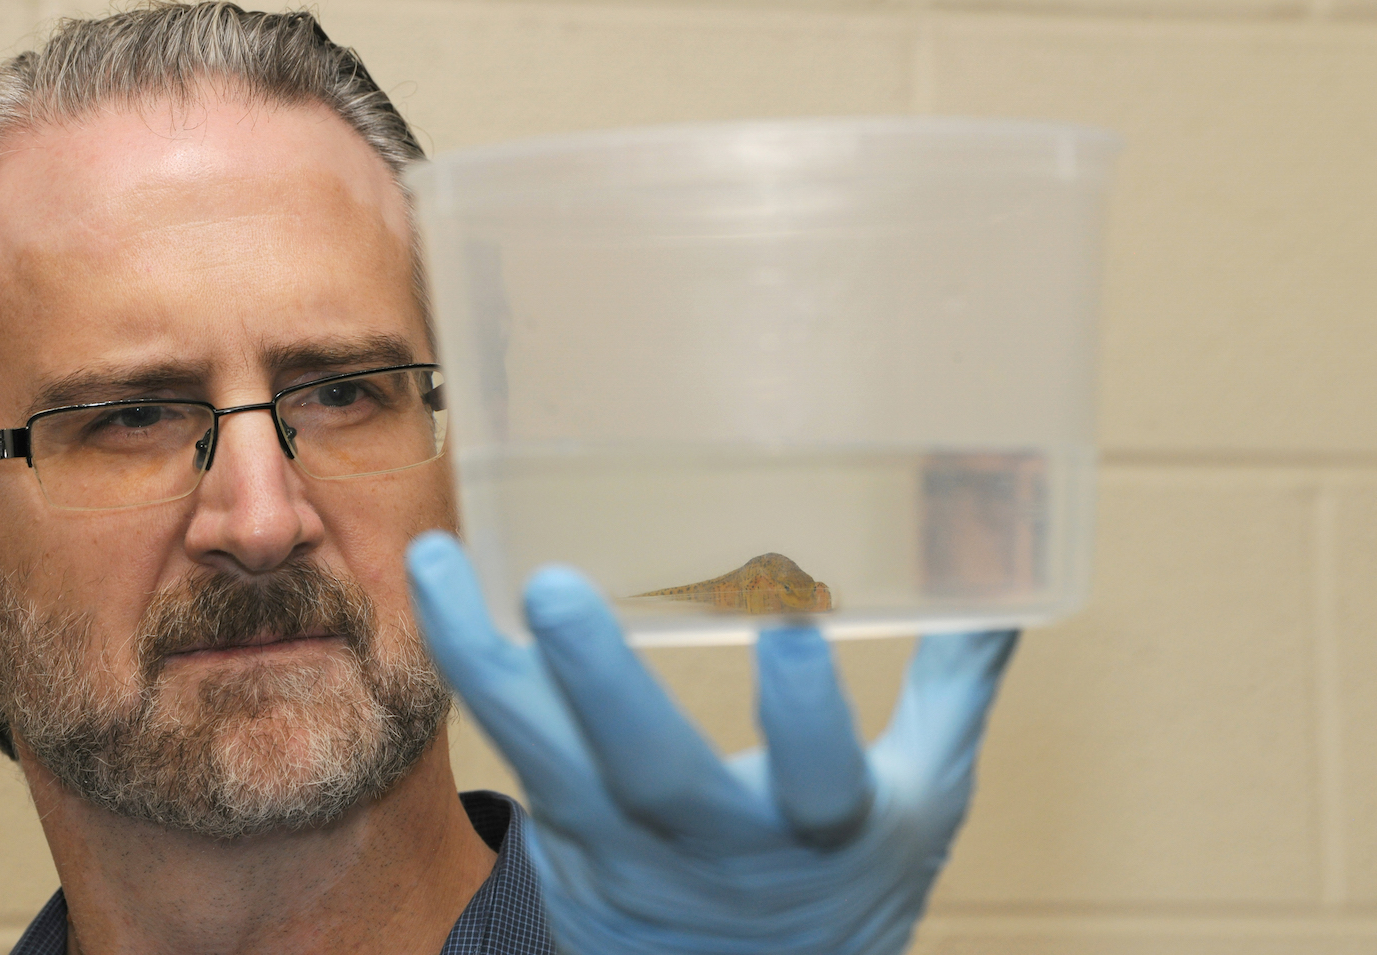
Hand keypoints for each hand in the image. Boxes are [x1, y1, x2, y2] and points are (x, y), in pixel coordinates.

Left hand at [406, 531, 1017, 954]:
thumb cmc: (844, 886)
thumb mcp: (923, 802)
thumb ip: (954, 689)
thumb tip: (1007, 582)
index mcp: (819, 837)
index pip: (817, 790)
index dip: (805, 721)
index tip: (793, 627)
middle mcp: (710, 849)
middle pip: (649, 780)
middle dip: (604, 687)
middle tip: (557, 589)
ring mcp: (623, 848)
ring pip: (548, 762)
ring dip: (489, 662)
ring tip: (441, 563)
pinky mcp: (564, 836)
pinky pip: (511, 749)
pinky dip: (473, 668)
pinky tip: (442, 584)